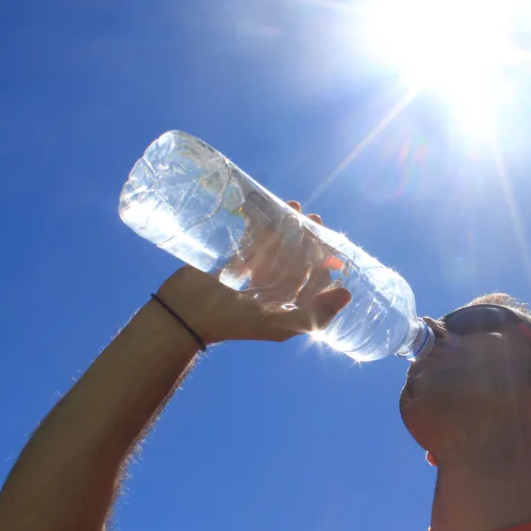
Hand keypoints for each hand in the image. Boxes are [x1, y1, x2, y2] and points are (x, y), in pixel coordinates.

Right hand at [155, 201, 351, 344]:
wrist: (182, 315)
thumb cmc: (231, 323)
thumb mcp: (277, 324)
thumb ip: (313, 314)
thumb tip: (348, 294)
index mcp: (285, 309)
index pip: (312, 284)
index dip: (324, 263)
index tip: (330, 242)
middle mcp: (271, 294)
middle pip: (296, 263)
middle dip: (307, 240)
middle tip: (313, 217)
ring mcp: (251, 278)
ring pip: (275, 250)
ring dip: (286, 229)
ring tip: (293, 206)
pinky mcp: (232, 265)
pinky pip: (251, 243)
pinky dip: (260, 227)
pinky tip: (266, 210)